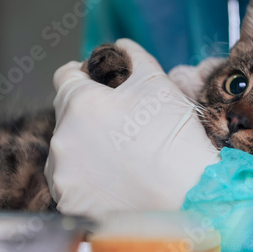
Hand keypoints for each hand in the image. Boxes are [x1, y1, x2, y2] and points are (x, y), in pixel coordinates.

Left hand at [44, 39, 220, 219]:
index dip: (84, 75)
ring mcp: (64, 176)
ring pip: (68, 150)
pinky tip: (116, 181)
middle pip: (68, 115)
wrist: (190, 197)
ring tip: (121, 157)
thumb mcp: (158, 82)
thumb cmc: (175, 137)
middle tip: (123, 124)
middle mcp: (62, 139)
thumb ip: (132, 56)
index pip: (65, 76)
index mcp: (79, 104)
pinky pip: (73, 183)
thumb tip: (120, 47)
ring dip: (86, 147)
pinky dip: (89, 179)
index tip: (99, 84)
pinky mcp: (70, 205)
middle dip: (90, 113)